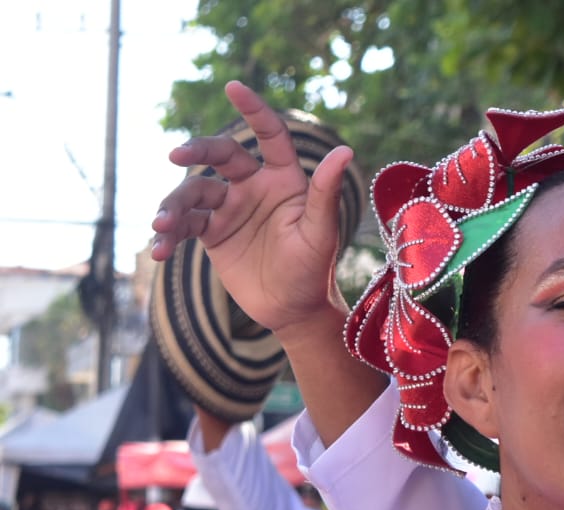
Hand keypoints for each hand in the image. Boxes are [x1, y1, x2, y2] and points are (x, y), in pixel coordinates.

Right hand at [150, 81, 353, 342]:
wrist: (293, 309)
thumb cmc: (314, 270)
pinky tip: (159, 250)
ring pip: (193, 192)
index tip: (233, 86)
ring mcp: (229, 207)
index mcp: (284, 179)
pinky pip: (184, 224)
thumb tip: (345, 150)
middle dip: (196, 151)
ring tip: (163, 224)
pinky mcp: (211, 232)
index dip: (253, 110)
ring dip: (174, 205)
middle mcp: (253, 186)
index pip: (269, 135)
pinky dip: (169, 235)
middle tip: (176, 156)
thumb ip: (325, 193)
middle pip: (219, 155)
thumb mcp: (320, 233)